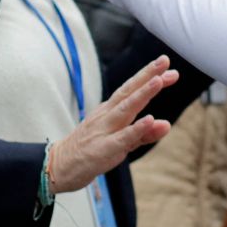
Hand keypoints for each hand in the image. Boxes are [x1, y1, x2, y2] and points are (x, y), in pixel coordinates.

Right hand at [48, 56, 177, 193]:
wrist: (60, 165)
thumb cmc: (91, 150)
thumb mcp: (121, 140)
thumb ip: (144, 133)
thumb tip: (167, 124)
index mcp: (110, 110)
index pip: (131, 89)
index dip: (148, 76)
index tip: (167, 65)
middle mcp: (107, 115)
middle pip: (128, 92)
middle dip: (147, 76)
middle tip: (165, 61)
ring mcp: (104, 130)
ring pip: (125, 109)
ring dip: (142, 94)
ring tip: (158, 81)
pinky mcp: (103, 149)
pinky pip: (122, 137)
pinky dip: (135, 128)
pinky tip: (149, 119)